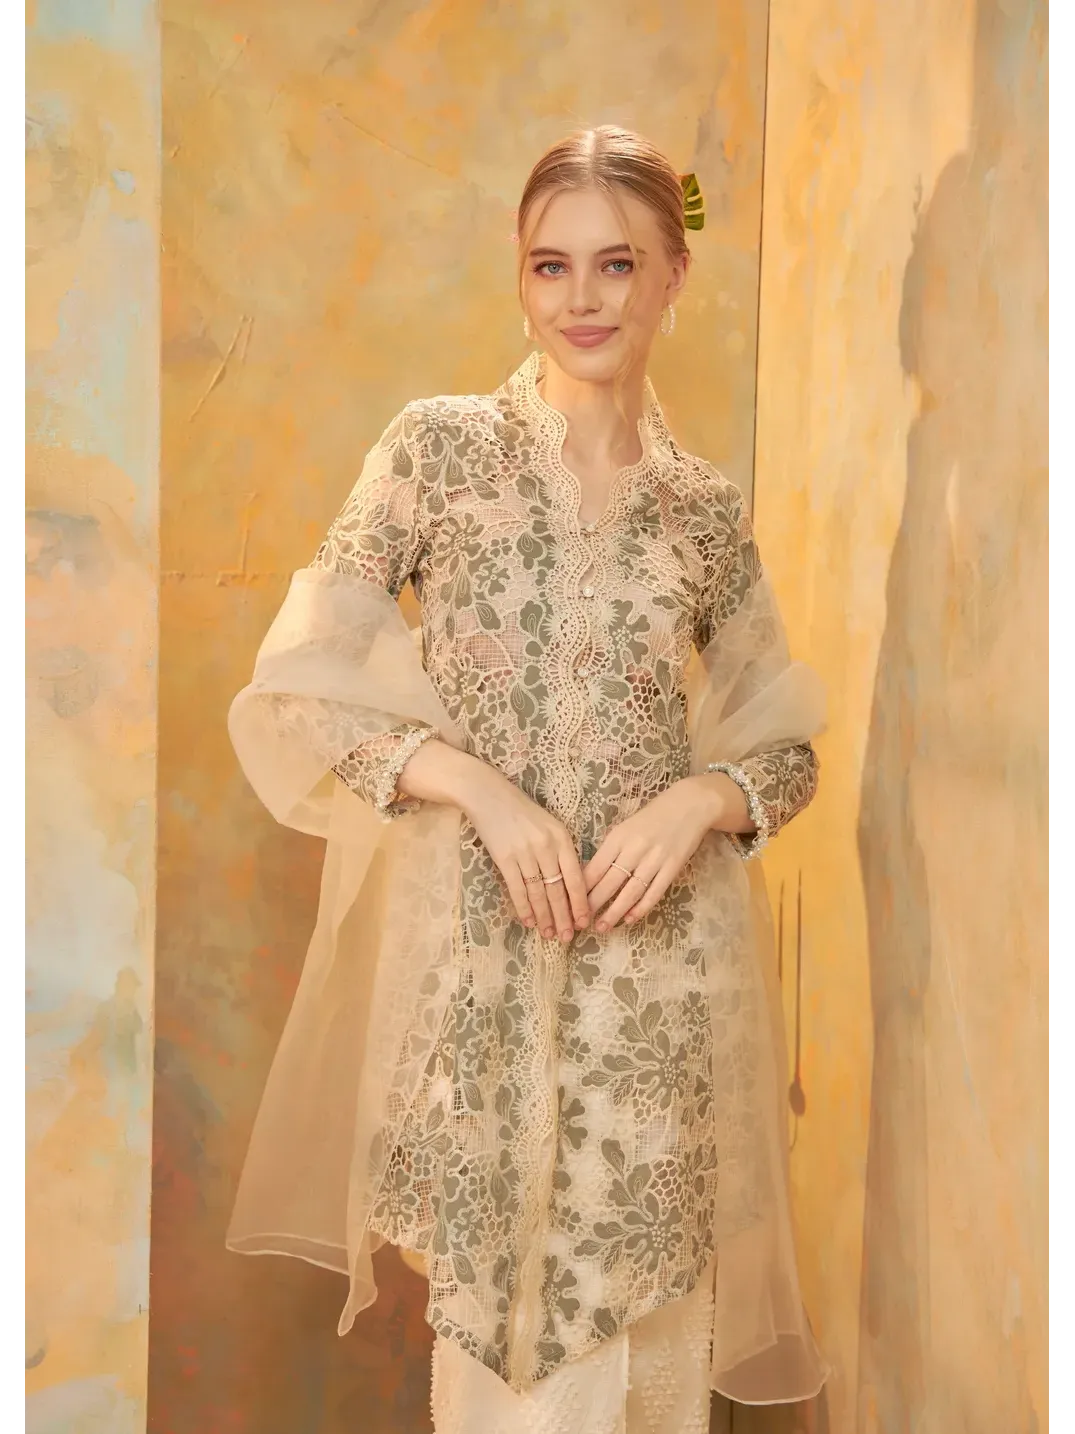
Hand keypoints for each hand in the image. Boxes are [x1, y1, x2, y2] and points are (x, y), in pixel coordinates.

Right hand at [459, 767, 589, 943]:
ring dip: (545, 917)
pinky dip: (524, 907)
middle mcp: (546, 847)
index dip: (580, 902)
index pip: (575, 877)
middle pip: (558, 890)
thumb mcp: (550, 824)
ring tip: (549, 934)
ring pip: (539, 893)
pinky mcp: (504, 858)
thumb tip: (570, 882)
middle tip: (568, 937)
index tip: (584, 921)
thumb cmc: (522, 810)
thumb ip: (561, 849)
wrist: (488, 795)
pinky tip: (528, 921)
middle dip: (564, 917)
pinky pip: (517, 889)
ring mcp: (524, 853)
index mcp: (561, 838)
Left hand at [583, 775, 745, 932]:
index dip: (581, 888)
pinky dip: (641, 907)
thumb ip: (611, 849)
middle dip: (593, 904)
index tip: (570, 903)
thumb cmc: (653, 816)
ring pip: (631, 891)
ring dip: (615, 912)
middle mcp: (635, 849)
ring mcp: (655, 859)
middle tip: (580, 923)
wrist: (690, 805)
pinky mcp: (672, 868)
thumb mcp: (626, 827)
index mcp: (619, 837)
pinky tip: (630, 919)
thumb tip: (590, 875)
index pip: (595, 867)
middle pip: (610, 881)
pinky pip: (654, 892)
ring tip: (602, 927)